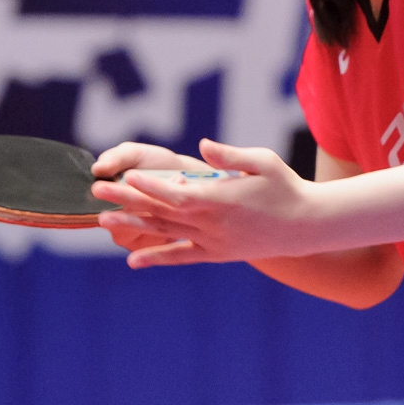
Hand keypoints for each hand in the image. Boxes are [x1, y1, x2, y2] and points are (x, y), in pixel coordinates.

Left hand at [93, 138, 317, 267]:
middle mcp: (213, 223)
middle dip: (128, 200)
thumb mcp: (264, 162)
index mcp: (222, 199)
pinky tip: (133, 259)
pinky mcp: (217, 254)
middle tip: (97, 191)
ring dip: (134, 226)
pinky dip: (157, 258)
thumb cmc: (285, 187)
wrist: (306, 226)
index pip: (176, 193)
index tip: (126, 175)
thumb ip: (230, 155)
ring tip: (103, 219)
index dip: (149, 186)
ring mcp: (213, 241)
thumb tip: (202, 145)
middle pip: (162, 212)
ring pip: (166, 233)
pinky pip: (181, 256)